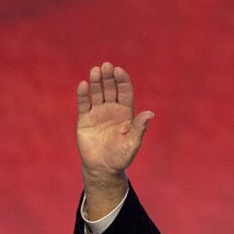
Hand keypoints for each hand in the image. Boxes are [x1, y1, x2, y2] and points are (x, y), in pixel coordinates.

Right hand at [76, 62, 153, 179]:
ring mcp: (97, 113)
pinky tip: (83, 84)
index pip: (125, 92)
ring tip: (95, 70)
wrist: (103, 168)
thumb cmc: (121, 157)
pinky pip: (83, 104)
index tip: (119, 71)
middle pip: (111, 89)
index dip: (123, 81)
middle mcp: (112, 110)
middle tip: (106, 66)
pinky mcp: (84, 119)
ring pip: (97, 93)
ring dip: (96, 81)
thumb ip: (139, 128)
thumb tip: (150, 113)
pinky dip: (83, 94)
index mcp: (125, 113)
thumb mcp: (132, 143)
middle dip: (109, 77)